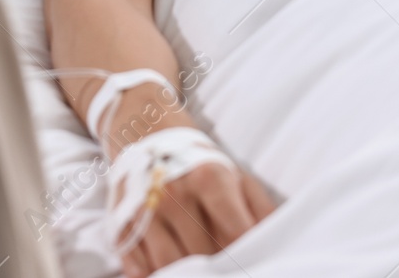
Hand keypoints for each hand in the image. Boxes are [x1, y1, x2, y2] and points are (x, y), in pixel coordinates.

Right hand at [119, 161, 275, 277]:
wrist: (149, 134)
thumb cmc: (201, 165)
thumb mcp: (237, 177)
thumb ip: (261, 212)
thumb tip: (277, 244)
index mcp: (209, 178)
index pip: (236, 234)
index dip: (246, 255)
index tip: (250, 263)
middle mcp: (173, 192)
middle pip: (203, 254)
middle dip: (217, 264)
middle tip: (223, 263)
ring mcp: (144, 209)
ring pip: (169, 264)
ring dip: (185, 272)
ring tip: (198, 268)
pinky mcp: (121, 222)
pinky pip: (138, 266)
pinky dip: (152, 275)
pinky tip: (166, 271)